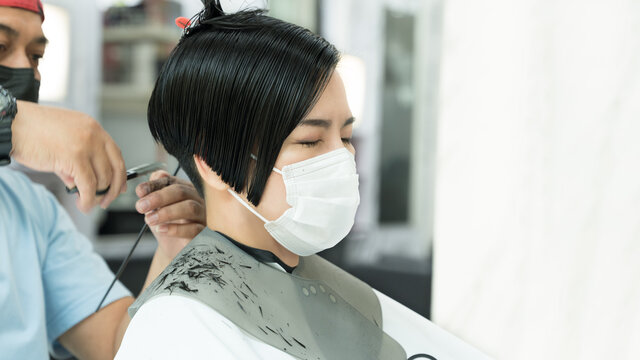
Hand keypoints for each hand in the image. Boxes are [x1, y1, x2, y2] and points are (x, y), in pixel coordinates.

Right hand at [11, 101, 126, 211]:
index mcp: (93, 128)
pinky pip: (88, 185)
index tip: (118, 188)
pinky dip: (87, 199)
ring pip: (102, 179)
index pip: (116, 154)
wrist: (13, 125)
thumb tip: (82, 185)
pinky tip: (82, 205)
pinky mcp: (74, 157)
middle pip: (114, 168)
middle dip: (112, 189)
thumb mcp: (63, 142)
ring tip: (87, 204)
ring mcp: (86, 145)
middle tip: (104, 201)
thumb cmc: (32, 132)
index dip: (120, 174)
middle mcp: (94, 134)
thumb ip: (77, 162)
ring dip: (97, 197)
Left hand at [135, 170, 204, 258]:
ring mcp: (203, 215)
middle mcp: (197, 199)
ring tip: (149, 220)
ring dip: (166, 212)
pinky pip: (194, 229)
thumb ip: (155, 190)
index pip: (171, 181)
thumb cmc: (167, 225)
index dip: (155, 184)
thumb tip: (157, 174)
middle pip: (182, 191)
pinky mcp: (204, 233)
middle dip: (159, 198)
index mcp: (185, 190)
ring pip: (190, 208)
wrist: (174, 249)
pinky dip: (176, 229)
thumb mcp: (157, 208)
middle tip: (141, 206)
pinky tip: (161, 229)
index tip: (139, 192)